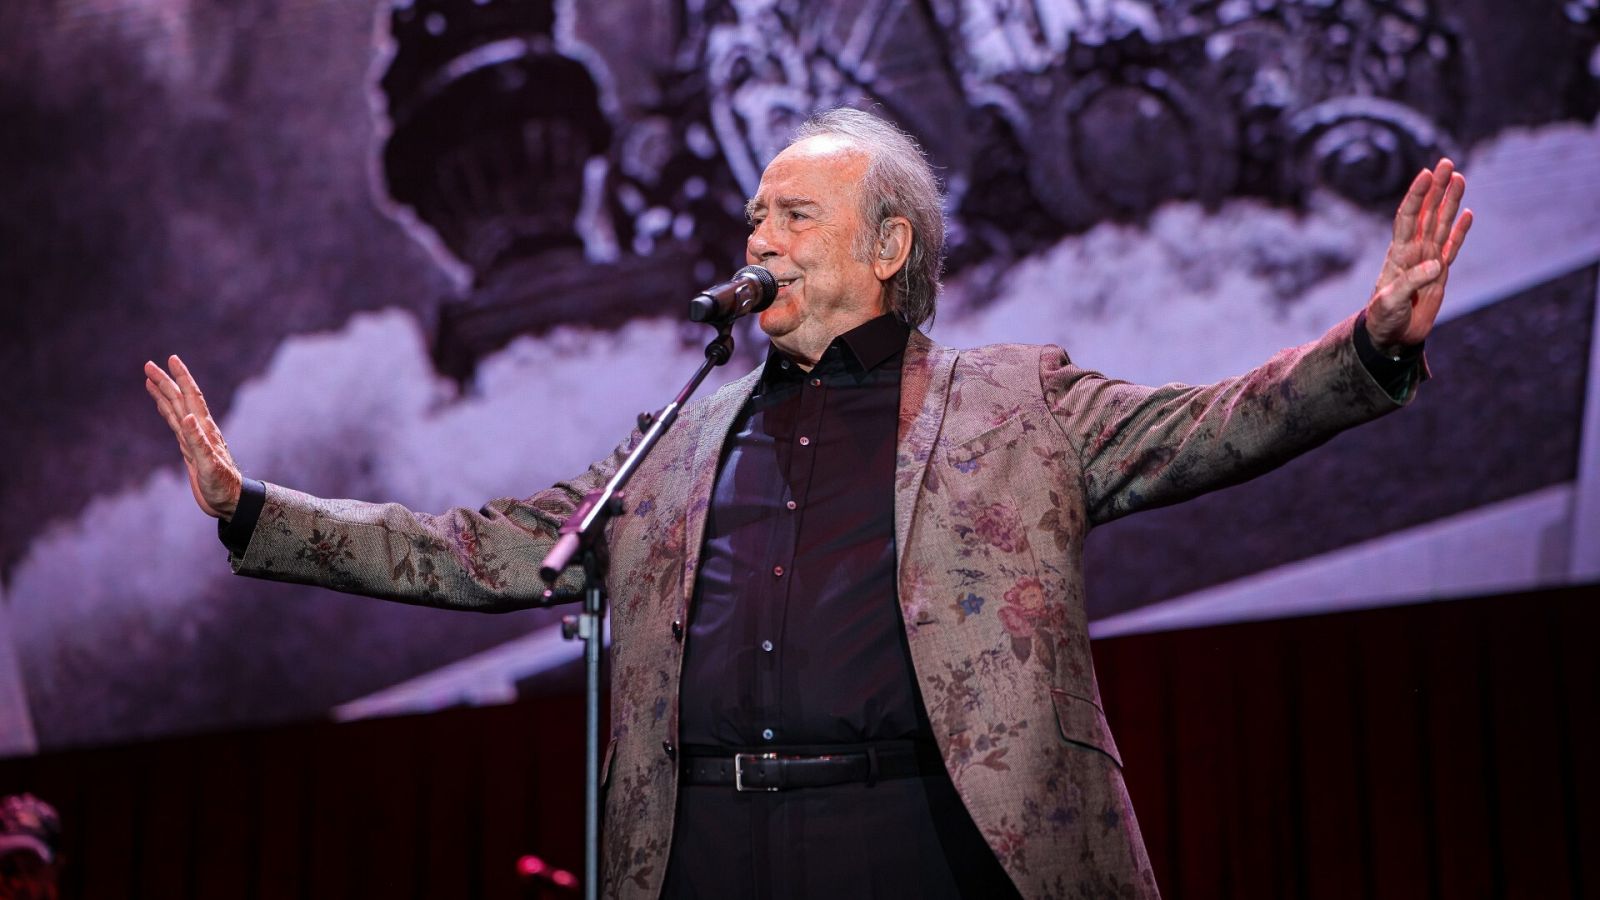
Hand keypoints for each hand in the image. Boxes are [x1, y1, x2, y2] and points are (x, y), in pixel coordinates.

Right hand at [144, 355, 241, 518]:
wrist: (230, 502)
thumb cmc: (223, 486)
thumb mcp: (209, 466)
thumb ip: (198, 443)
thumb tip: (186, 417)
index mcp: (204, 430)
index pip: (191, 398)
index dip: (182, 378)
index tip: (172, 359)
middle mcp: (199, 430)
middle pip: (179, 399)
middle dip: (165, 381)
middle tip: (148, 364)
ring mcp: (194, 438)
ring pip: (175, 409)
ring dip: (163, 393)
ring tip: (150, 379)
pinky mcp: (189, 448)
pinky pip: (175, 424)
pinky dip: (167, 412)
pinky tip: (163, 406)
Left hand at [1365, 158, 1473, 354]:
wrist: (1390, 338)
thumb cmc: (1383, 320)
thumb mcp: (1390, 302)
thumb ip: (1411, 282)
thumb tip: (1435, 264)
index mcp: (1399, 255)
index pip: (1408, 217)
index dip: (1417, 195)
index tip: (1426, 174)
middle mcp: (1414, 252)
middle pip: (1428, 213)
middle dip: (1437, 188)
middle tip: (1447, 162)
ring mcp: (1428, 260)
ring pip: (1442, 224)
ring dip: (1450, 201)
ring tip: (1459, 177)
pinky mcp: (1440, 273)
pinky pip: (1453, 246)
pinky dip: (1460, 230)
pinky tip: (1467, 213)